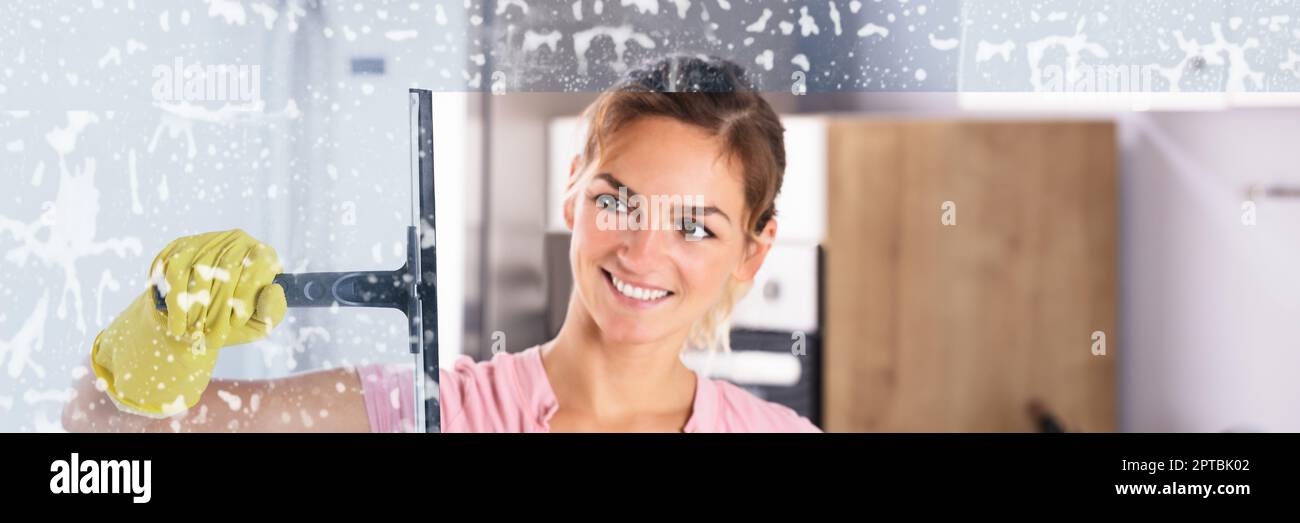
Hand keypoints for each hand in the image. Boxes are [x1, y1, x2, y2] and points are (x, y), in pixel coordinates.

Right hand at [91, 229, 286, 416]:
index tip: (236, 321)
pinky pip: (176, 273)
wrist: (194, 323)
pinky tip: (179, 325)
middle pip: (228, 270)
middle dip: (218, 308)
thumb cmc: (233, 321)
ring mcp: (207, 241)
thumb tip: (274, 290)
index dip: (246, 296)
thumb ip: (273, 311)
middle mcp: (237, 241)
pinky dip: (177, 303)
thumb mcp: (259, 323)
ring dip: (196, 308)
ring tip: (194, 333)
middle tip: (211, 336)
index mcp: (263, 256)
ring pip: (200, 272)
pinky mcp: (179, 248)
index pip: (259, 265)